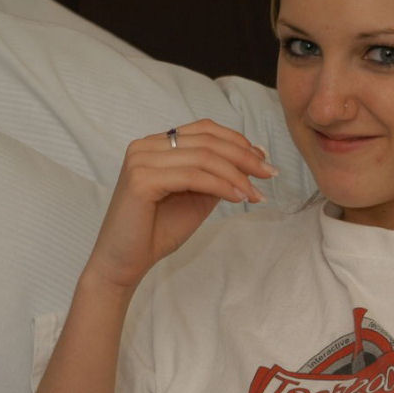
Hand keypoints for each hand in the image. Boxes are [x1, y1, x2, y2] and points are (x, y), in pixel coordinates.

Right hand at [87, 119, 276, 288]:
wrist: (124, 263)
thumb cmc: (158, 231)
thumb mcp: (196, 196)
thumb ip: (217, 175)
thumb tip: (254, 156)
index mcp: (156, 144)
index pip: (204, 129)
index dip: (238, 141)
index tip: (263, 160)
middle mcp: (145, 145)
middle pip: (207, 141)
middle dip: (244, 157)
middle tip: (270, 174)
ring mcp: (141, 160)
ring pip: (203, 157)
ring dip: (237, 175)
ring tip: (256, 193)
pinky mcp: (141, 179)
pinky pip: (193, 176)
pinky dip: (221, 186)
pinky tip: (238, 197)